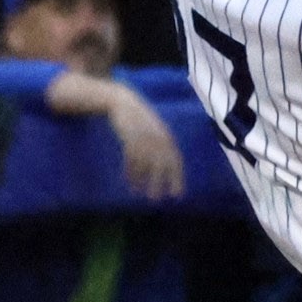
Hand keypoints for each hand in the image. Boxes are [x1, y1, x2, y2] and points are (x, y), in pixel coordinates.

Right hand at [106, 86, 187, 200]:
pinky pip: (131, 157)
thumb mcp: (156, 131)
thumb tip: (170, 167)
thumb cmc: (141, 120)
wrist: (124, 102)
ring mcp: (143, 137)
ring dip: (141, 179)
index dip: (177, 178)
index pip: (176, 161)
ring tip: (138, 193)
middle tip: (155, 199)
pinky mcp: (129, 136)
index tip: (176, 195)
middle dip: (159, 182)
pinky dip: (130, 170)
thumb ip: (163, 146)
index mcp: (167, 138)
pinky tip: (128, 181)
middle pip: (161, 164)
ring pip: (144, 163)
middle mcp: (157, 138)